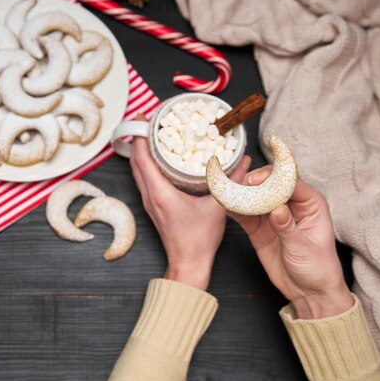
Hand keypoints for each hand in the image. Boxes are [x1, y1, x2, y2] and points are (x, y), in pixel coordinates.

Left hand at [130, 114, 250, 289]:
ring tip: (152, 134)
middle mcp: (149, 194)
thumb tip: (245, 159)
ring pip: (137, 170)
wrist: (188, 263)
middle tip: (149, 120)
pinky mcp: (152, 206)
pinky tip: (158, 158)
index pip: (142, 157)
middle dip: (139, 137)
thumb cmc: (199, 239)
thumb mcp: (219, 206)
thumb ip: (232, 180)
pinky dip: (145, 164)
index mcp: (159, 192)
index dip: (140, 134)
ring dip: (140, 151)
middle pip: (135, 160)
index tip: (144, 117)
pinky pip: (143, 178)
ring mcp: (148, 201)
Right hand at [228, 166, 353, 318]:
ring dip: (241, 194)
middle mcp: (291, 205)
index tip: (256, 181)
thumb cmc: (317, 268)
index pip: (290, 183)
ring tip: (228, 193)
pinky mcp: (259, 227)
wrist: (308, 292)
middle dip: (254, 183)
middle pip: (269, 185)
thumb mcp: (303, 248)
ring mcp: (273, 216)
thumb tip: (276, 209)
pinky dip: (235, 210)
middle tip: (240, 187)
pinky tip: (225, 206)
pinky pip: (245, 215)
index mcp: (310, 204)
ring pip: (255, 197)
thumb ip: (288, 227)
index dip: (273, 178)